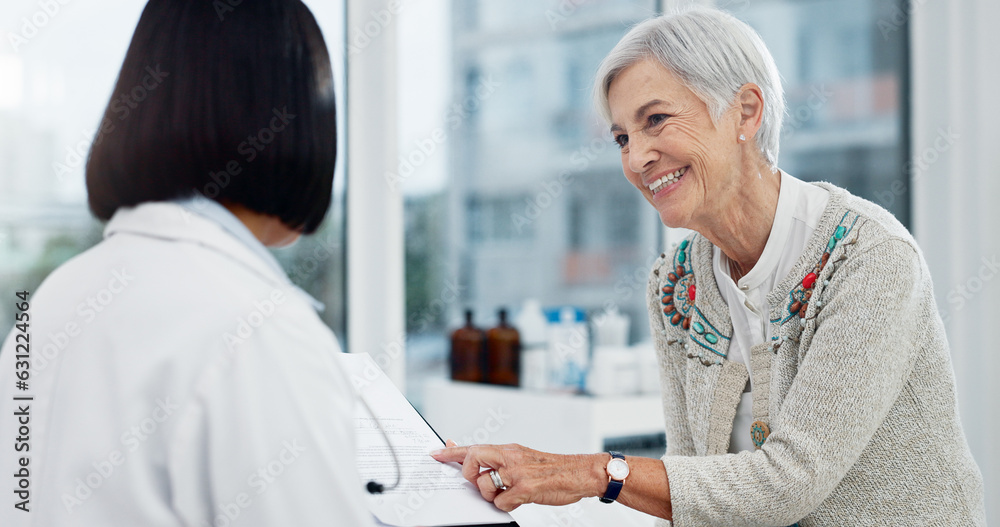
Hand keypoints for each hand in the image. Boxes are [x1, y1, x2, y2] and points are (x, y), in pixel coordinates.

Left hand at [430, 442, 606, 511]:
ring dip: (492, 496)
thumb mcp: (523, 457)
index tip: (435, 453)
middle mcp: (510, 457)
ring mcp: (517, 473)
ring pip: (485, 485)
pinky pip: (502, 503)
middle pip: (473, 458)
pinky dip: (507, 506)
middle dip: (469, 474)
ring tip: (507, 494)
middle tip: (477, 482)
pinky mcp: (525, 488)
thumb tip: (478, 461)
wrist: (579, 473)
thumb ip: (500, 460)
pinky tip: (518, 501)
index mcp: (508, 449)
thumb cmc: (552, 468)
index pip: (473, 447)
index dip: (451, 451)